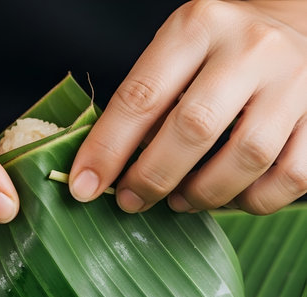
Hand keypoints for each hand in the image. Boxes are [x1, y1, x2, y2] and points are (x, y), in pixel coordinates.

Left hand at [69, 0, 306, 214]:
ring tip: (180, 200)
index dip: (107, 150)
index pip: (140, 97)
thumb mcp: (178, 55)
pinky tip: (231, 197)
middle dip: (152, 178)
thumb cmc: (222, 50)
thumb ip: (148, 104)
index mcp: (197, 27)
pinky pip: (289, 178)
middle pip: (192, 130)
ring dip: (202, 195)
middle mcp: (249, 49)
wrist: (300, 22)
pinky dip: (252, 201)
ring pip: (244, 159)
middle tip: (132, 201)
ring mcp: (294, 83)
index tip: (84, 188)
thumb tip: (112, 170)